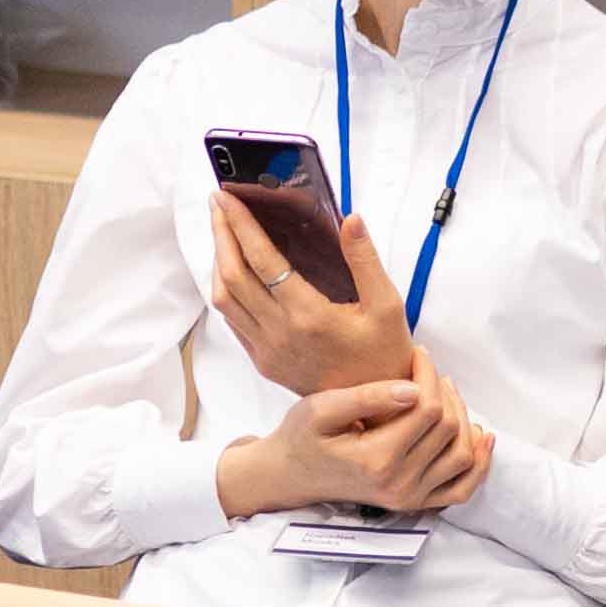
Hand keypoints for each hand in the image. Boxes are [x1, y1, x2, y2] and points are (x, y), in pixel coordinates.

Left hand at [206, 192, 425, 399]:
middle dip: (221, 234)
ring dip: (218, 262)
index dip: (240, 225)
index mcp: (309, 316)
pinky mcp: (263, 361)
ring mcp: (267, 350)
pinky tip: (232, 272)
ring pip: (224, 300)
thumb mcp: (388, 305)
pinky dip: (225, 290)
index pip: (262, 261)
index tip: (228, 198)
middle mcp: (281, 334)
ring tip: (224, 232)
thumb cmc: (384, 355)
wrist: (373, 408)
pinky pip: (232, 321)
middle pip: (232, 276)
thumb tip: (351, 219)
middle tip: (219, 204)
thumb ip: (365, 259)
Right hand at [221, 372, 489, 523]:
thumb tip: (413, 389)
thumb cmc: (302, 436)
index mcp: (376, 460)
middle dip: (445, 391)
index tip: (418, 355)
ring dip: (463, 418)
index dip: (429, 375)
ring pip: (462, 454)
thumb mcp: (321, 408)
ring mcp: (409, 498)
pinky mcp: (415, 503)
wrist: (291, 475)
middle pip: (449, 428)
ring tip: (444, 395)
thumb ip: (367, 397)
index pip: (428, 408)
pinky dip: (479, 464)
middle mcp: (398, 484)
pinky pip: (462, 489)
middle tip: (428, 371)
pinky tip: (481, 437)